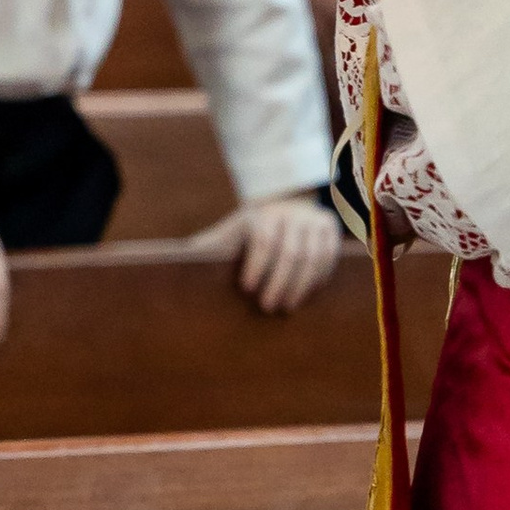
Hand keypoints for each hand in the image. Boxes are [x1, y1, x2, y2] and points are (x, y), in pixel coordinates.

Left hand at [190, 189, 347, 313]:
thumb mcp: (229, 231)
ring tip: (286, 307)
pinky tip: (305, 295)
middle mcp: (293, 215)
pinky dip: (317, 279)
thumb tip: (177, 260)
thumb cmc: (250, 227)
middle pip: (290, 253)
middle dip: (278, 283)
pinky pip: (328, 259)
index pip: (263, 239)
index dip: (256, 265)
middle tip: (267, 307)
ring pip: (312, 258)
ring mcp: (315, 221)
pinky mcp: (331, 231)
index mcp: (264, 214)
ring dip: (299, 286)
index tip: (246, 289)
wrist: (287, 202)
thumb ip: (209, 246)